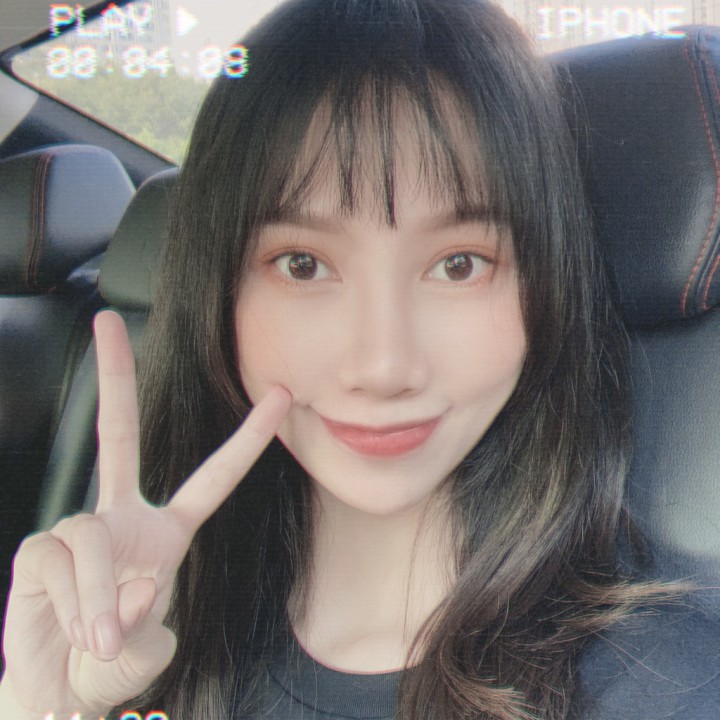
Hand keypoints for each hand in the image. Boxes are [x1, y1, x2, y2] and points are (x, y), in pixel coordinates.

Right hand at [1, 310, 290, 718]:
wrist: (58, 688)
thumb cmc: (112, 662)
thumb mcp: (148, 647)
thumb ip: (148, 621)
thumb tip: (135, 588)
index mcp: (166, 532)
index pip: (213, 478)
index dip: (246, 441)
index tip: (279, 398)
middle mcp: (121, 519)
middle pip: (118, 436)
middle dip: (114, 378)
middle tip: (107, 321)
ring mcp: (78, 530)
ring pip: (89, 532)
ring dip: (99, 596)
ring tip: (102, 638)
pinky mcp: (38, 551)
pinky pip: (60, 562)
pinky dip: (75, 604)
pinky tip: (77, 628)